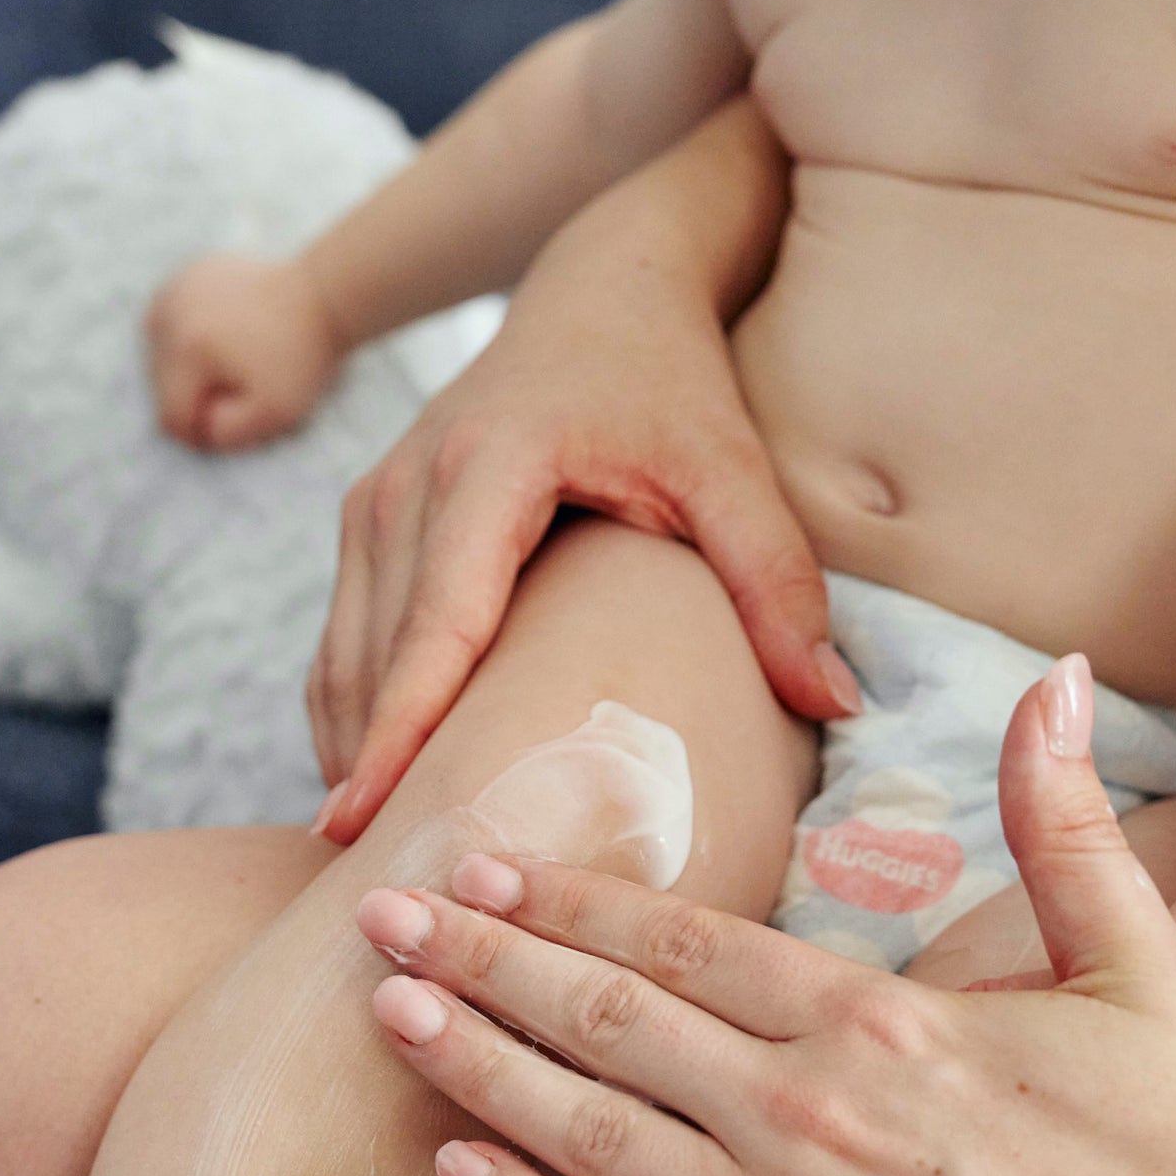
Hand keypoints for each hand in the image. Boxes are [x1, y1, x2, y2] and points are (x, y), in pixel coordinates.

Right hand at [145, 254, 344, 452]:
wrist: (321, 295)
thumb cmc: (300, 357)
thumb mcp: (275, 413)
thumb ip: (230, 435)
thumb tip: (200, 430)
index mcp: (187, 349)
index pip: (171, 416)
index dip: (201, 431)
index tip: (235, 420)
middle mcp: (169, 314)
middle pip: (162, 386)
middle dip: (197, 396)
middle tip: (242, 384)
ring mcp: (174, 289)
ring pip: (159, 355)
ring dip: (189, 370)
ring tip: (232, 361)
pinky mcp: (183, 275)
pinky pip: (170, 325)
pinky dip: (189, 338)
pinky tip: (222, 337)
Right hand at [304, 246, 852, 840]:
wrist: (602, 284)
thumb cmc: (671, 382)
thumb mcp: (736, 471)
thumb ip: (780, 585)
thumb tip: (835, 706)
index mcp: (486, 471)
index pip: (431, 632)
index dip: (395, 737)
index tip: (357, 825)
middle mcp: (405, 485)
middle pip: (369, 662)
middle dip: (368, 774)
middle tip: (384, 891)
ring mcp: (370, 500)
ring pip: (340, 661)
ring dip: (352, 757)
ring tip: (377, 862)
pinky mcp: (364, 519)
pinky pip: (341, 643)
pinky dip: (353, 720)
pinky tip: (382, 790)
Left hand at [353, 659, 1175, 1175]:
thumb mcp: (1153, 966)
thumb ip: (1067, 823)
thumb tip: (1058, 673)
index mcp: (880, 1022)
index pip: (683, 938)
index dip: (567, 895)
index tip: (480, 859)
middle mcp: (806, 1117)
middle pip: (603, 1014)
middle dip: (479, 957)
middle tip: (377, 911)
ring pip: (583, 1129)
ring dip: (474, 1063)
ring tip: (387, 1013)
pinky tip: (455, 1169)